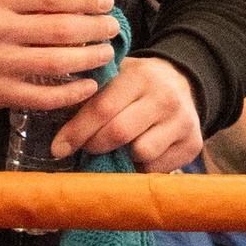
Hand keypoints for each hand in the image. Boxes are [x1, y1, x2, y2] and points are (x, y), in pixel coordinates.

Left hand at [52, 48, 201, 170]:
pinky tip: (136, 155)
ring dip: (121, 157)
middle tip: (85, 148)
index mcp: (140, 77)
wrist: (183, 84)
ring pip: (141, 153)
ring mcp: (182, 121)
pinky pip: (157, 168)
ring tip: (115, 149)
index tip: (59, 148)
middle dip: (95, 145)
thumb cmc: (137, 84)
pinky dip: (140, 168)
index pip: (103, 108)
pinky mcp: (193, 144)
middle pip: (119, 133)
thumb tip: (51, 120)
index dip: (77, 131)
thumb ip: (90, 92)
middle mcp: (165, 98)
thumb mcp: (116, 76)